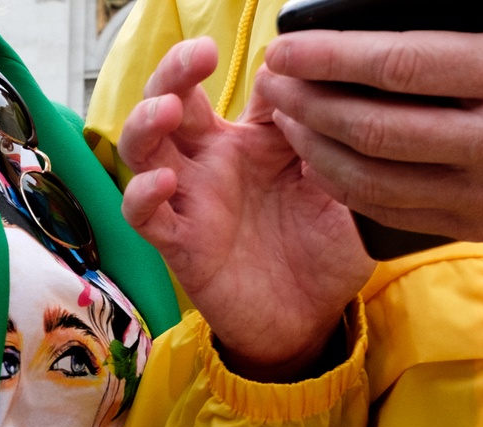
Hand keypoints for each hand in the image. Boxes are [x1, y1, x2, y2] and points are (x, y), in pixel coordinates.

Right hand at [119, 38, 373, 381]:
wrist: (315, 320)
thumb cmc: (325, 249)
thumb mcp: (339, 183)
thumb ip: (324, 137)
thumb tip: (310, 78)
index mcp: (246, 142)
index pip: (220, 87)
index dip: (217, 61)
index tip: (249, 50)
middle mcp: (210, 165)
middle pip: (168, 103)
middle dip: (171, 73)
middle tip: (196, 56)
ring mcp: (192, 203)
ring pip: (143, 151)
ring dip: (144, 123)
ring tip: (165, 110)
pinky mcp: (182, 246)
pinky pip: (146, 217)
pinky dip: (143, 196)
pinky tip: (164, 183)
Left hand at [257, 0, 482, 244]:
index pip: (403, 64)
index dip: (333, 55)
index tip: (287, 46)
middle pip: (374, 125)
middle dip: (309, 100)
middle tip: (272, 78)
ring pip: (372, 177)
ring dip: (315, 145)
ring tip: (284, 115)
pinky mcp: (472, 227)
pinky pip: (389, 211)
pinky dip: (343, 185)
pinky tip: (318, 158)